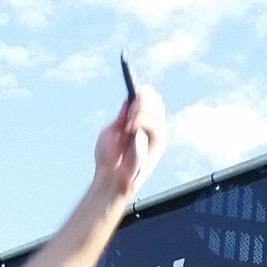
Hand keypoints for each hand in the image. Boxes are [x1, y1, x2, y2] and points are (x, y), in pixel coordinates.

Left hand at [94, 84, 165, 200]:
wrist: (109, 179)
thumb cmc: (108, 160)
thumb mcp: (111, 132)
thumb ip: (121, 117)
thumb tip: (129, 100)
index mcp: (139, 123)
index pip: (148, 100)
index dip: (144, 92)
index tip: (135, 87)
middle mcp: (150, 127)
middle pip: (155, 100)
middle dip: (144, 97)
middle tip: (134, 100)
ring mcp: (155, 134)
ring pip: (157, 108)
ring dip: (142, 109)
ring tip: (129, 120)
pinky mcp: (158, 144)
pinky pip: (155, 124)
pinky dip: (142, 121)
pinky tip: (131, 126)